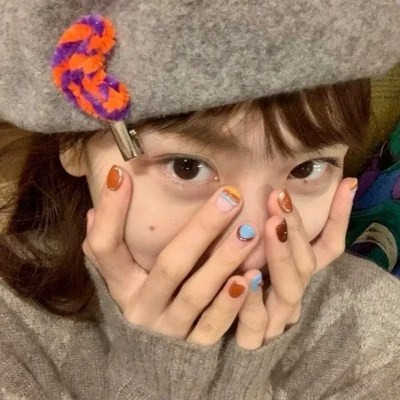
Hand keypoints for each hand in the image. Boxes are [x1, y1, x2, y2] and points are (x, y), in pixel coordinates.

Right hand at [83, 165, 260, 345]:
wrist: (150, 359)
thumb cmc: (141, 298)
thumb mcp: (121, 275)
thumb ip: (110, 242)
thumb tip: (103, 198)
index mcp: (120, 286)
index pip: (105, 248)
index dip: (111, 212)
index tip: (121, 172)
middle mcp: (141, 307)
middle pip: (170, 266)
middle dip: (201, 230)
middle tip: (230, 196)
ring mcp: (167, 330)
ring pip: (197, 294)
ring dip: (223, 261)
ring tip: (249, 231)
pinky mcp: (192, 348)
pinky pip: (214, 326)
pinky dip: (231, 305)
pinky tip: (250, 278)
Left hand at [234, 178, 357, 348]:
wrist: (218, 341)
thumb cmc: (233, 291)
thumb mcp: (249, 257)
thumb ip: (262, 234)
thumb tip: (271, 189)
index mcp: (295, 276)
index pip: (328, 247)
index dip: (339, 218)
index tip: (347, 184)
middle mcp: (292, 296)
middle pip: (305, 264)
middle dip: (295, 228)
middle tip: (279, 198)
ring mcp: (276, 320)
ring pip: (289, 291)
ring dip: (281, 256)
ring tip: (272, 226)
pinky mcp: (253, 341)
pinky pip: (256, 325)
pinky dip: (252, 301)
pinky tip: (244, 278)